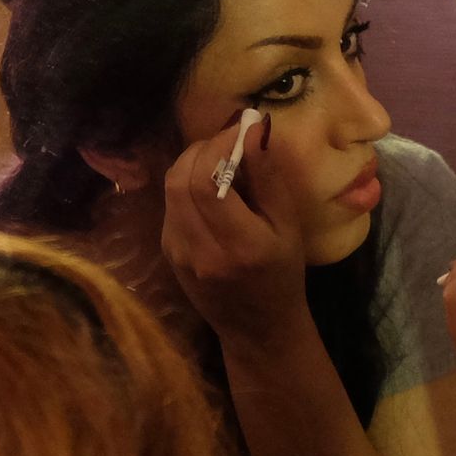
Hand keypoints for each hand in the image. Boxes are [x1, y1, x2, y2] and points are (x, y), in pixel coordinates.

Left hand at [162, 111, 309, 342]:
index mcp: (238, 244)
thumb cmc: (282, 276)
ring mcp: (177, 252)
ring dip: (192, 163)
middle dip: (202, 148)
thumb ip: (270, 179)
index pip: (208, 179)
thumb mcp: (288, 228)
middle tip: (228, 139)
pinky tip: (209, 185)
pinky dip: (187, 184)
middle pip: (181, 179)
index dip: (219, 145)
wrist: (256, 328)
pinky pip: (171, 204)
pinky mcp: (167, 252)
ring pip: (171, 188)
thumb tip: (256, 129)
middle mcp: (199, 249)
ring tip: (219, 157)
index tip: (241, 128)